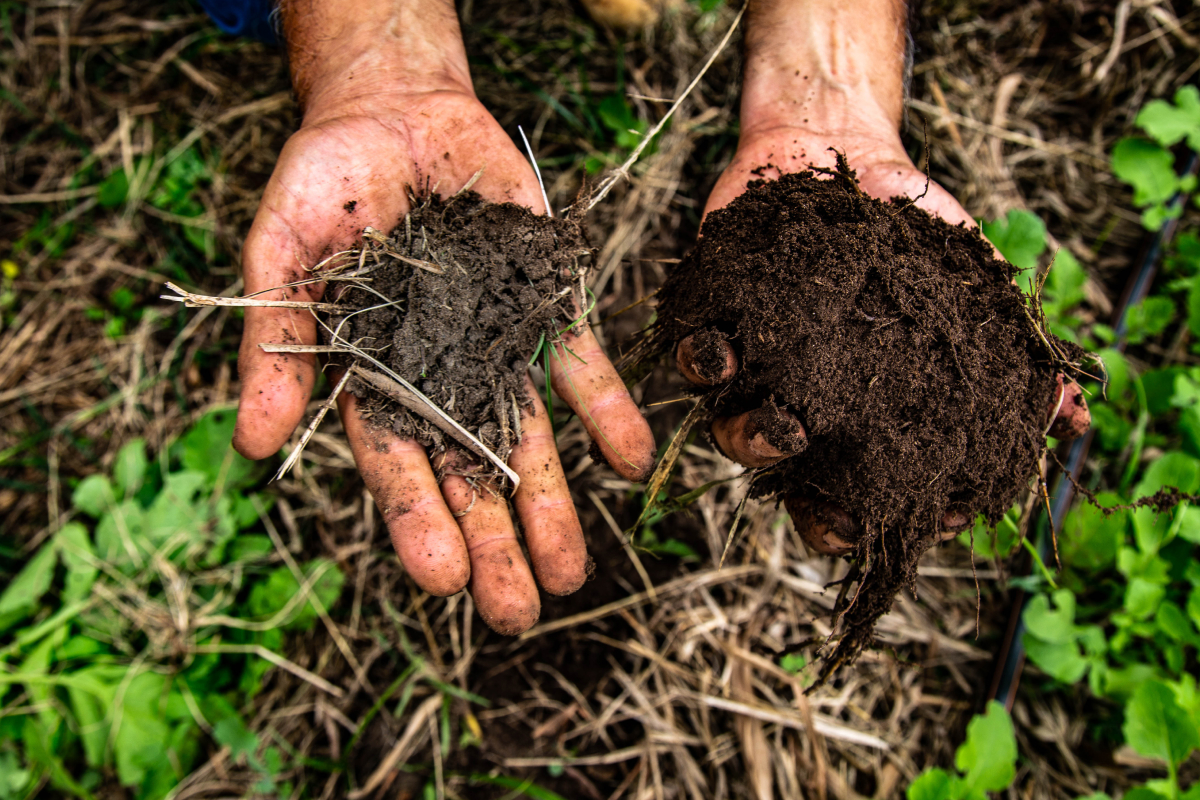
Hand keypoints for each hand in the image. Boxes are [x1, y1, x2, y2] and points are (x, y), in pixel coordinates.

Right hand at [233, 0, 654, 633]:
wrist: (394, 115)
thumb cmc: (323, 186)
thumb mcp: (281, 252)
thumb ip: (274, 342)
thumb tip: (254, 443)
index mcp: (373, 378)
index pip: (396, 464)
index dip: (417, 521)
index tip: (443, 581)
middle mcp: (439, 377)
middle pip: (468, 472)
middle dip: (493, 542)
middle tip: (518, 611)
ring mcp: (495, 345)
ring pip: (529, 437)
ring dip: (552, 503)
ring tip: (572, 572)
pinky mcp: (543, 304)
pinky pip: (579, 363)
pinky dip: (607, 410)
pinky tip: (632, 463)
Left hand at [674, 0, 1088, 554]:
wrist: (846, 155)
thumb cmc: (913, 233)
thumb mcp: (975, 288)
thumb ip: (1016, 352)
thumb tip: (1076, 420)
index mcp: (860, 416)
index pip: (864, 494)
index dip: (885, 519)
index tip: (910, 525)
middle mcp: (802, 407)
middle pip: (797, 482)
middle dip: (807, 503)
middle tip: (827, 505)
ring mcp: (754, 371)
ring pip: (737, 431)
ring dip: (752, 441)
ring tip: (782, 426)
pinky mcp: (711, 323)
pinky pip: (695, 357)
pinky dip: (704, 362)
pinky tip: (720, 354)